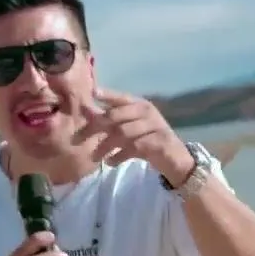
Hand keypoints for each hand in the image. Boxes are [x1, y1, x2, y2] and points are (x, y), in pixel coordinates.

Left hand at [74, 88, 192, 184]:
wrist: (175, 159)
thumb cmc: (149, 140)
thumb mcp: (131, 127)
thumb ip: (112, 121)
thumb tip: (86, 112)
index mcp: (140, 105)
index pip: (121, 98)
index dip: (107, 95)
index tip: (92, 93)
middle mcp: (148, 112)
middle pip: (117, 115)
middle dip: (96, 126)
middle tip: (79, 137)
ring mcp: (154, 126)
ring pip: (123, 133)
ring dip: (106, 145)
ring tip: (95, 156)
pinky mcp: (158, 143)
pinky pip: (134, 148)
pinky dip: (119, 156)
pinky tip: (110, 162)